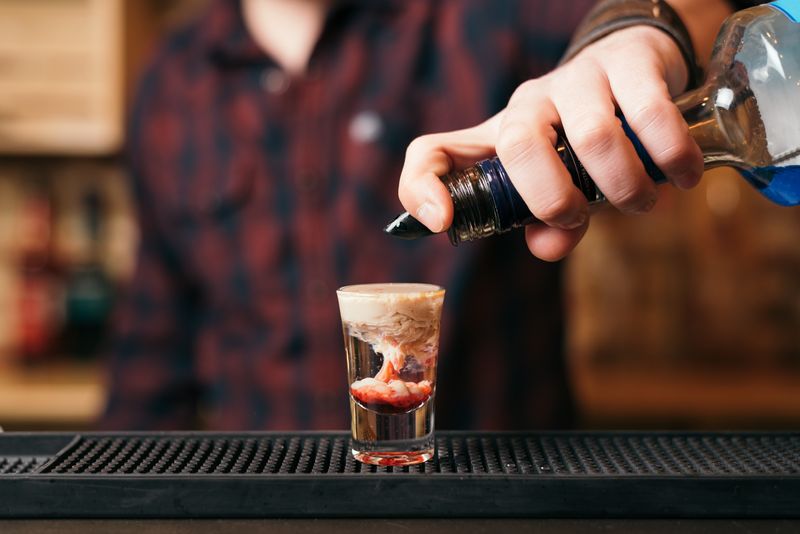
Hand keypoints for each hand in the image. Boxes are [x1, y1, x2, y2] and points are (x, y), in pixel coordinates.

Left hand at [398, 26, 702, 260]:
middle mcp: (529, 104)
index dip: (422, 187)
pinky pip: (649, 112)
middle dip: (553, 198)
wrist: (638, 68)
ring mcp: (577, 79)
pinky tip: (682, 176)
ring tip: (642, 203)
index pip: (434, 151)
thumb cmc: (586, 143)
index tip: (442, 223)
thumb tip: (548, 248)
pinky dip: (669, 155)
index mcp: (499, 138)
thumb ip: (549, 222)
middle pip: (519, 144)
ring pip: (590, 133)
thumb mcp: (561, 186)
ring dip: (621, 185)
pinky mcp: (628, 63)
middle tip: (582, 217)